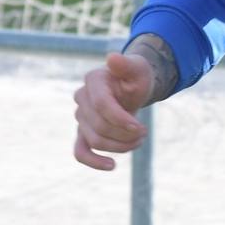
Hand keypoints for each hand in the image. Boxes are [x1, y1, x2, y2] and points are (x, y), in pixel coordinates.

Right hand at [73, 52, 153, 170]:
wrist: (132, 87)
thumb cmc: (136, 77)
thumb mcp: (137, 69)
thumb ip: (126, 64)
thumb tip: (112, 58)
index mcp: (93, 80)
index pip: (102, 105)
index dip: (121, 120)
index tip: (141, 129)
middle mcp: (82, 97)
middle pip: (100, 126)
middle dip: (125, 134)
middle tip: (144, 133)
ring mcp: (80, 116)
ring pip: (95, 140)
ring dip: (120, 146)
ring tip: (138, 141)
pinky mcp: (83, 132)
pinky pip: (80, 151)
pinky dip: (93, 161)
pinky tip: (111, 166)